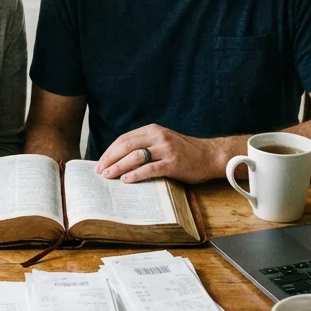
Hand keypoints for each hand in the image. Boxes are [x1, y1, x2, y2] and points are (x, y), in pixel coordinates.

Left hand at [95, 124, 223, 183]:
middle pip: (126, 146)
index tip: (100, 162)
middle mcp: (158, 136)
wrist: (210, 156)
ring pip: (135, 156)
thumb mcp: (163, 142)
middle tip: (99, 171)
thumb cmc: (184, 152)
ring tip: (108, 176)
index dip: (110, 151)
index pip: (124, 139)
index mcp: (153, 130)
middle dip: (110, 159)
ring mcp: (166, 149)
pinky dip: (136, 174)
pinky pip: (150, 168)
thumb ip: (145, 146)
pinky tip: (126, 180)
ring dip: (119, 167)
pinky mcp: (173, 163)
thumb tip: (120, 160)